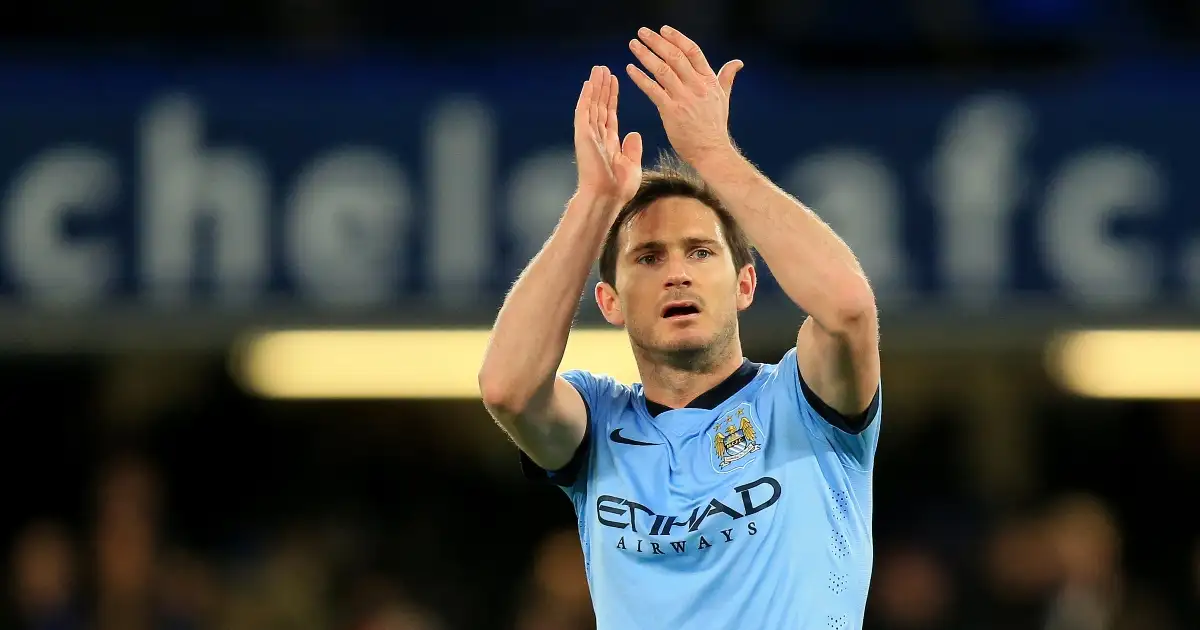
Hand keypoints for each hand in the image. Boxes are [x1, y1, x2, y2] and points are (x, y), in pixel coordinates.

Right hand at [574, 66, 642, 204]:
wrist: (607, 198)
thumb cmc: (618, 188)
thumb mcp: (631, 165)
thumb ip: (632, 149)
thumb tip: (634, 134)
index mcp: (609, 142)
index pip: (610, 114)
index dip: (612, 97)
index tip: (615, 81)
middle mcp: (597, 136)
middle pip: (600, 106)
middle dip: (603, 87)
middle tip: (604, 69)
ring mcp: (589, 135)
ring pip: (592, 105)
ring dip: (595, 87)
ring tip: (598, 69)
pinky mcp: (583, 135)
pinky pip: (584, 112)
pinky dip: (586, 97)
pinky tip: (589, 83)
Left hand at [626, 26, 742, 164]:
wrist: (711, 151)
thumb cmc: (715, 126)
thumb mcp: (724, 98)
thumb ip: (726, 77)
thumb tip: (737, 63)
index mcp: (709, 81)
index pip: (692, 51)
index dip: (677, 38)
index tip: (663, 30)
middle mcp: (697, 86)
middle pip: (675, 56)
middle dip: (656, 42)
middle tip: (642, 32)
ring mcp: (683, 98)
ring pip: (662, 70)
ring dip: (645, 55)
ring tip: (633, 45)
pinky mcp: (671, 111)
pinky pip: (652, 90)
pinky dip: (640, 78)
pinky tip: (630, 68)